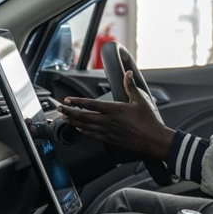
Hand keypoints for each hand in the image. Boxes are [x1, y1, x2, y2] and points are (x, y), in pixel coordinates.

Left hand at [58, 71, 174, 159]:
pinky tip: (79, 130)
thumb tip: (128, 74)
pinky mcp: (110, 139)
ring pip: (85, 127)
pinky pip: (92, 135)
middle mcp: (108, 121)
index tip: (67, 100)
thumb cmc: (148, 121)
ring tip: (65, 118)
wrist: (152, 139)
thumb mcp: (140, 100)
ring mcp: (108, 131)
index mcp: (114, 110)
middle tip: (60, 109)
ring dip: (73, 122)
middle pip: (83, 116)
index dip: (77, 102)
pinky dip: (83, 132)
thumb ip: (130, 86)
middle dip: (69, 112)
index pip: (90, 104)